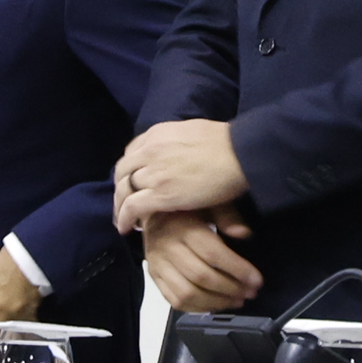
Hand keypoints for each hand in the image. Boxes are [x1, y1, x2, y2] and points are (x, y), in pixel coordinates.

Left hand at [113, 120, 246, 230]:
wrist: (240, 153)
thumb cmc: (229, 144)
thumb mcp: (195, 134)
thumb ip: (182, 144)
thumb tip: (187, 154)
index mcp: (158, 133)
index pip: (133, 151)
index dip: (130, 168)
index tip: (134, 179)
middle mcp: (150, 150)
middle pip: (123, 171)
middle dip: (121, 188)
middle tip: (124, 202)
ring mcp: (153, 172)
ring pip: (124, 190)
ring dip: (121, 205)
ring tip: (124, 219)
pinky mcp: (160, 194)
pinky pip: (132, 207)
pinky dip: (124, 218)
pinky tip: (125, 228)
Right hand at [142, 209, 262, 312]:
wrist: (153, 213)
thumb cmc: (188, 209)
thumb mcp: (209, 203)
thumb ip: (227, 216)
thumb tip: (244, 234)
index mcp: (183, 227)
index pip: (212, 254)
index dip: (237, 270)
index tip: (256, 280)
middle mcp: (167, 247)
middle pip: (201, 277)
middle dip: (231, 289)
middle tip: (250, 293)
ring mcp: (158, 265)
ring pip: (188, 294)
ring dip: (216, 302)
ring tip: (236, 300)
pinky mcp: (154, 277)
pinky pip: (175, 300)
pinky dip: (198, 308)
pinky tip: (216, 304)